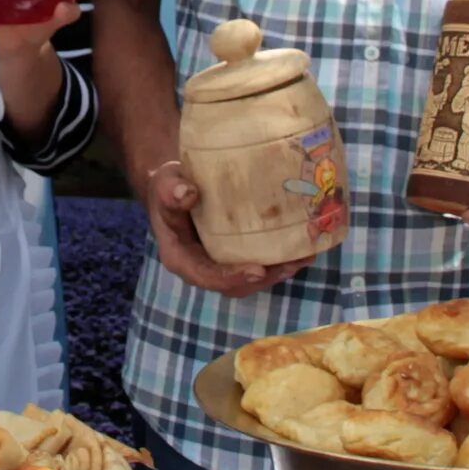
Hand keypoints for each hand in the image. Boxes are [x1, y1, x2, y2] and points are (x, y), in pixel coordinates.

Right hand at [142, 157, 308, 297]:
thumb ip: (171, 191)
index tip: (258, 271)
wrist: (176, 187)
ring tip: (304, 257)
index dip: (232, 278)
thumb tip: (188, 193)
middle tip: (292, 264)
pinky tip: (303, 247)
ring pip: (252, 277)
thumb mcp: (164, 185)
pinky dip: (281, 259)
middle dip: (266, 277)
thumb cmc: (168, 187)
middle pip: (235, 284)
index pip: (207, 277)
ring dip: (279, 271)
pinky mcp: (236, 254)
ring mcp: (221, 263)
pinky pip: (260, 262)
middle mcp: (203, 267)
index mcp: (181, 258)